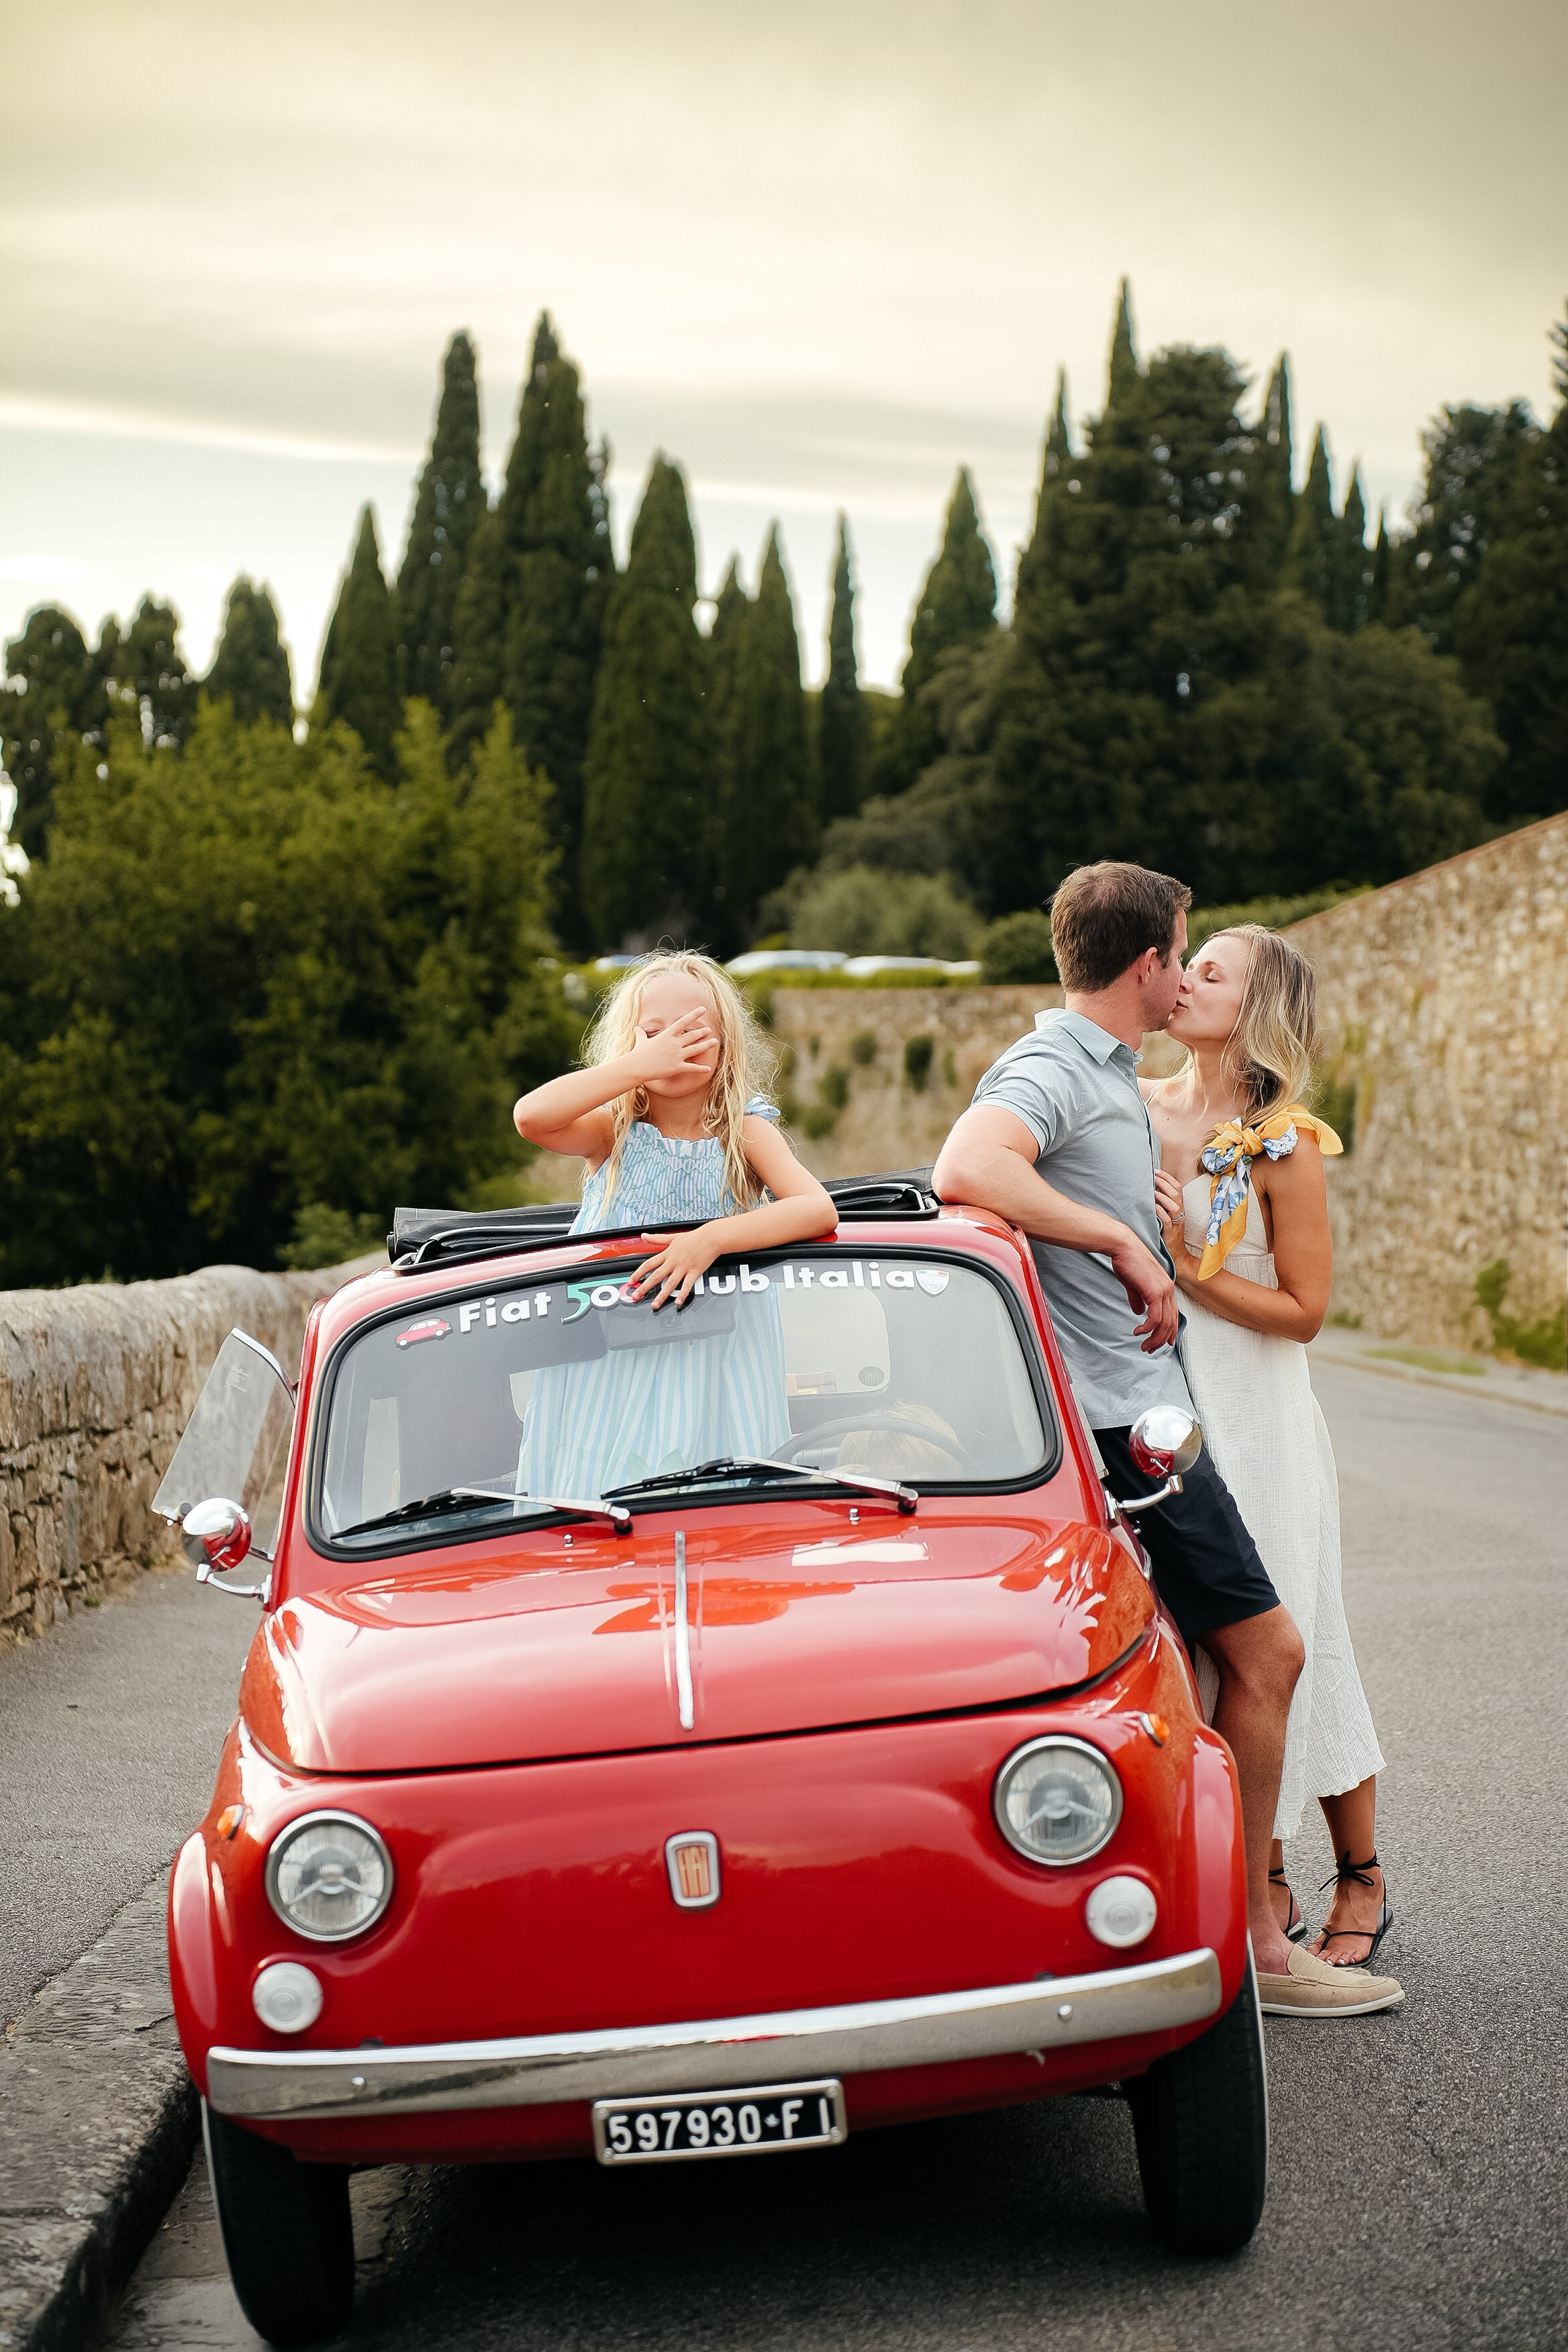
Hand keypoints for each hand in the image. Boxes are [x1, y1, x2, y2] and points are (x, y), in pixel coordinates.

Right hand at [629, 1009, 716, 1087]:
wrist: (636, 1067)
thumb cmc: (638, 1054)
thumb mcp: (640, 1041)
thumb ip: (641, 1033)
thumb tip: (636, 1028)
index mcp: (666, 1035)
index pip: (683, 1022)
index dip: (694, 1014)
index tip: (703, 1009)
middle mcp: (674, 1044)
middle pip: (692, 1036)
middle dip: (702, 1032)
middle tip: (709, 1029)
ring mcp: (676, 1055)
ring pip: (696, 1049)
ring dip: (707, 1045)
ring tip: (715, 1041)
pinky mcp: (677, 1067)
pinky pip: (692, 1068)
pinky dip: (701, 1068)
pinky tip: (708, 1068)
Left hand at [630, 1227, 720, 1309]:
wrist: (712, 1237)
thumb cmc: (694, 1237)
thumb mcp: (672, 1237)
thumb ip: (656, 1238)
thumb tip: (643, 1236)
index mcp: (667, 1254)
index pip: (648, 1264)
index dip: (638, 1273)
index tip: (631, 1281)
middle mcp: (673, 1262)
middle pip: (656, 1276)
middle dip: (644, 1287)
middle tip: (635, 1296)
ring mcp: (684, 1268)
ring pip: (670, 1283)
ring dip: (661, 1295)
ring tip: (654, 1305)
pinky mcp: (694, 1272)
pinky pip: (687, 1285)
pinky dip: (682, 1294)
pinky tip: (678, 1302)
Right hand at [1108, 1231, 1178, 1352]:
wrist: (1123, 1247)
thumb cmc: (1127, 1261)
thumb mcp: (1133, 1284)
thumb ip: (1138, 1299)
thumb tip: (1138, 1312)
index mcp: (1166, 1287)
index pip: (1173, 1314)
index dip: (1170, 1331)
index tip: (1164, 1343)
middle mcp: (1169, 1290)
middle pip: (1171, 1322)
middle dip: (1161, 1340)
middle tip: (1149, 1349)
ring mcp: (1164, 1291)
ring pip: (1164, 1323)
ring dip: (1154, 1338)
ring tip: (1144, 1345)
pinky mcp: (1155, 1292)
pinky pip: (1155, 1318)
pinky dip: (1147, 1329)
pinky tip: (1138, 1332)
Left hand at [1153, 1168, 1185, 1241]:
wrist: (1177, 1254)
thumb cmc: (1169, 1233)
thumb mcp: (1167, 1216)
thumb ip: (1162, 1203)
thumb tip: (1150, 1189)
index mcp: (1179, 1207)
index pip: (1178, 1188)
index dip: (1168, 1178)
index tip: (1156, 1171)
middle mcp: (1180, 1213)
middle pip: (1176, 1194)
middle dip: (1165, 1183)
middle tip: (1153, 1176)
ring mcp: (1176, 1223)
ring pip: (1174, 1206)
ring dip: (1163, 1197)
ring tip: (1153, 1191)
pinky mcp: (1171, 1233)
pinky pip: (1167, 1220)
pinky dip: (1160, 1211)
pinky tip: (1153, 1206)